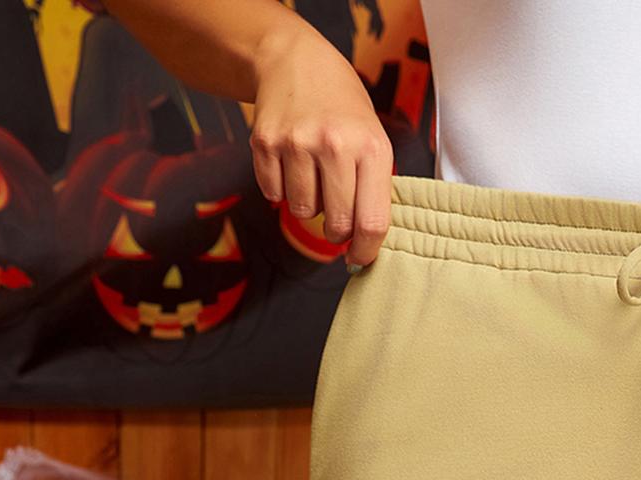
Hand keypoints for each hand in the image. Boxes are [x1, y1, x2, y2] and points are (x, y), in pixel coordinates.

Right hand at [249, 20, 392, 268]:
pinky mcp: (265, 142)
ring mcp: (296, 142)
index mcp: (371, 147)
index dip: (365, 251)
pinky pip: (274, 194)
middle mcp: (334, 144)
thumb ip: (374, 188)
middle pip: (337, 224)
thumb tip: (366, 244)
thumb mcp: (373, 138)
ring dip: (308, 205)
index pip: (371, 222)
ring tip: (314, 176)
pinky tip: (291, 164)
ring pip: (302, 211)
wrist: (295, 59)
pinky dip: (281, 189)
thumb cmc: (342, 107)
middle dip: (337, 232)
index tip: (359, 259)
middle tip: (336, 220)